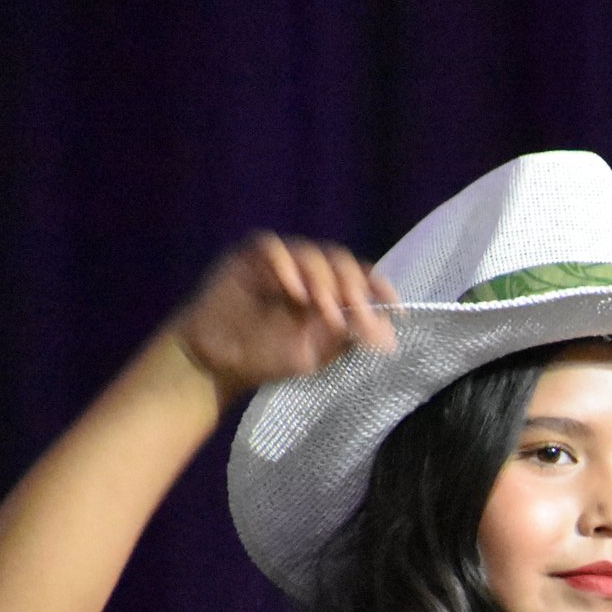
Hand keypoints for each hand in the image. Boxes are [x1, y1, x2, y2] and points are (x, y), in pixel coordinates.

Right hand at [168, 233, 398, 397]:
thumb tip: (388, 336)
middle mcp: (306, 274)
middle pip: (340, 262)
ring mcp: (278, 264)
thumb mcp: (315, 355)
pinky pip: (272, 249)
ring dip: (323, 279)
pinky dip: (286, 266)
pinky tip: (293, 291)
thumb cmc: (265, 358)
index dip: (378, 287)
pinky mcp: (248, 260)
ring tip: (323, 307)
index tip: (395, 307)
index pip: (361, 277)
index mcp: (327, 293)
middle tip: (354, 310)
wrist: (216, 362)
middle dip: (352, 286)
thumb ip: (347, 339)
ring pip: (311, 254)